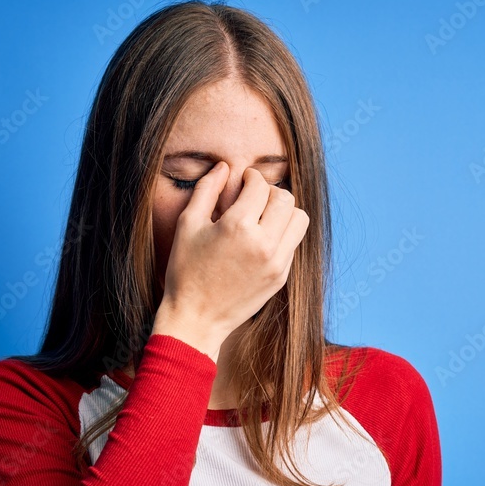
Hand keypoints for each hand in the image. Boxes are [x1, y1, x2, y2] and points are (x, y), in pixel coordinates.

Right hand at [153, 161, 308, 357]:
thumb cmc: (185, 270)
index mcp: (237, 227)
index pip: (259, 186)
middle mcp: (263, 243)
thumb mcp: (187, 225)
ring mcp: (276, 262)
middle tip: (254, 198)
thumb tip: (223, 166)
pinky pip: (294, 243)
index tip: (243, 181)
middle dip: (269, 192)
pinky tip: (262, 239)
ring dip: (284, 211)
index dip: (250, 177)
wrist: (196, 319)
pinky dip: (283, 234)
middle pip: (285, 198)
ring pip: (299, 219)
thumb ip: (206, 190)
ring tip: (264, 217)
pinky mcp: (281, 277)